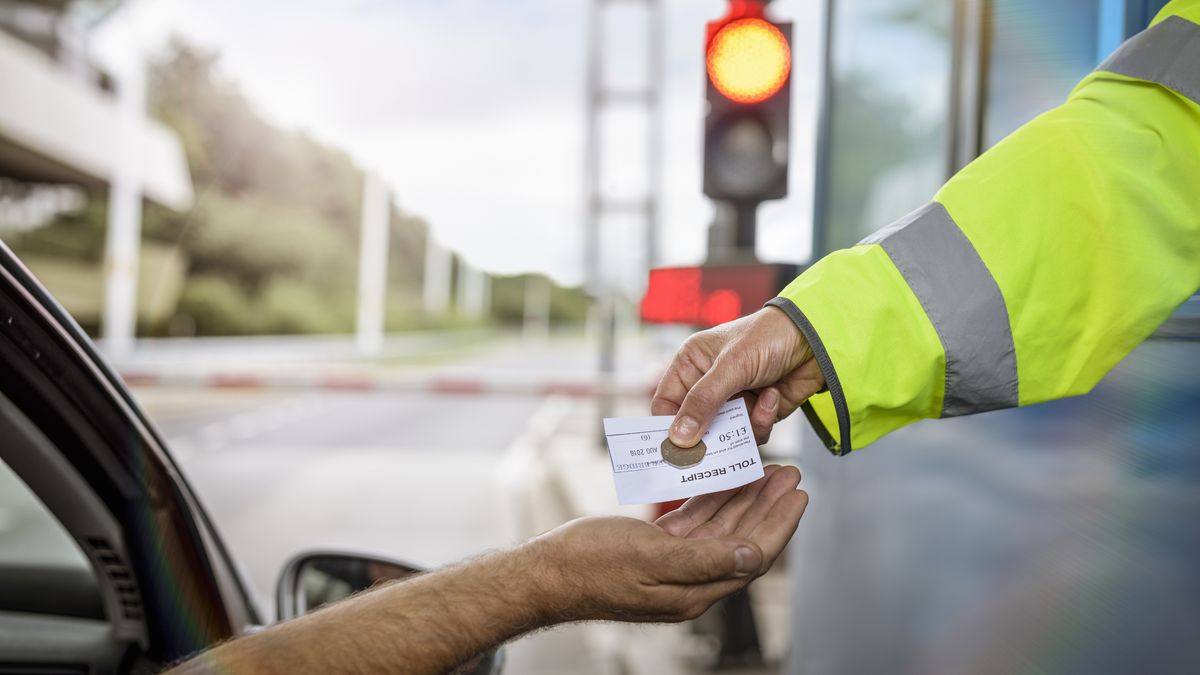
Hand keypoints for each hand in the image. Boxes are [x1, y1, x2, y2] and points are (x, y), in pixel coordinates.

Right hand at [529, 464, 807, 622]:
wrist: (546, 573)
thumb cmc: (590, 565)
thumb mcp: (648, 557)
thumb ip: (703, 559)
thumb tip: (752, 556)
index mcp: (694, 590)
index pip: (752, 555)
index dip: (778, 524)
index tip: (798, 495)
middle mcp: (690, 581)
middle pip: (743, 539)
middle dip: (768, 506)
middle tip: (789, 474)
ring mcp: (674, 566)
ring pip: (722, 529)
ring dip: (745, 500)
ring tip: (767, 471)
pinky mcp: (657, 551)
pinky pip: (695, 524)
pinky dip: (712, 501)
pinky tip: (722, 481)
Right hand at [652, 306, 823, 446]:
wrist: (817, 339)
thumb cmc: (768, 337)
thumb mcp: (731, 367)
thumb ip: (703, 401)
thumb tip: (677, 438)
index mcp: (691, 365)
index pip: (667, 404)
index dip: (668, 427)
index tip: (675, 450)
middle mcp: (708, 384)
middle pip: (694, 425)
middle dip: (709, 436)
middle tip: (716, 449)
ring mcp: (733, 400)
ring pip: (724, 434)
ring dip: (742, 427)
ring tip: (757, 405)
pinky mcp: (757, 412)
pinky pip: (750, 434)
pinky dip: (762, 420)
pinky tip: (773, 396)